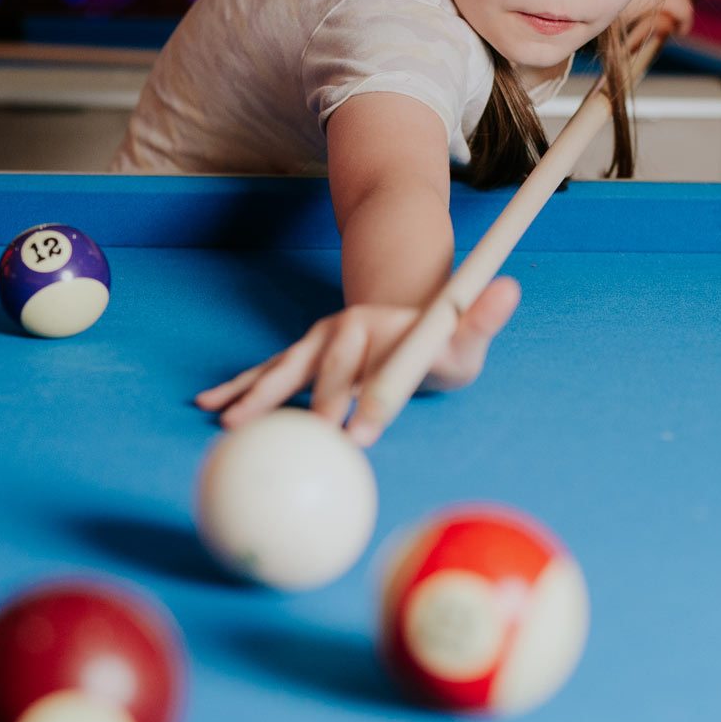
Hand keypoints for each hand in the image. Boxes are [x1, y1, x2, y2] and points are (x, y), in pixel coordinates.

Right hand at [194, 277, 521, 447]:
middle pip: (314, 366)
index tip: (361, 433)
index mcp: (374, 327)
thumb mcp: (465, 330)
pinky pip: (267, 374)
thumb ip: (483, 314)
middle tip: (290, 435)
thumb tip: (509, 285)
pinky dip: (239, 388)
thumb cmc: (442, 337)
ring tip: (221, 417)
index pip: (367, 366)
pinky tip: (211, 406)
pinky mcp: (303, 359)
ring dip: (252, 393)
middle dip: (301, 400)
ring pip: (280, 369)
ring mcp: (316, 344)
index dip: (365, 397)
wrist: (411, 317)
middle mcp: (338, 332)